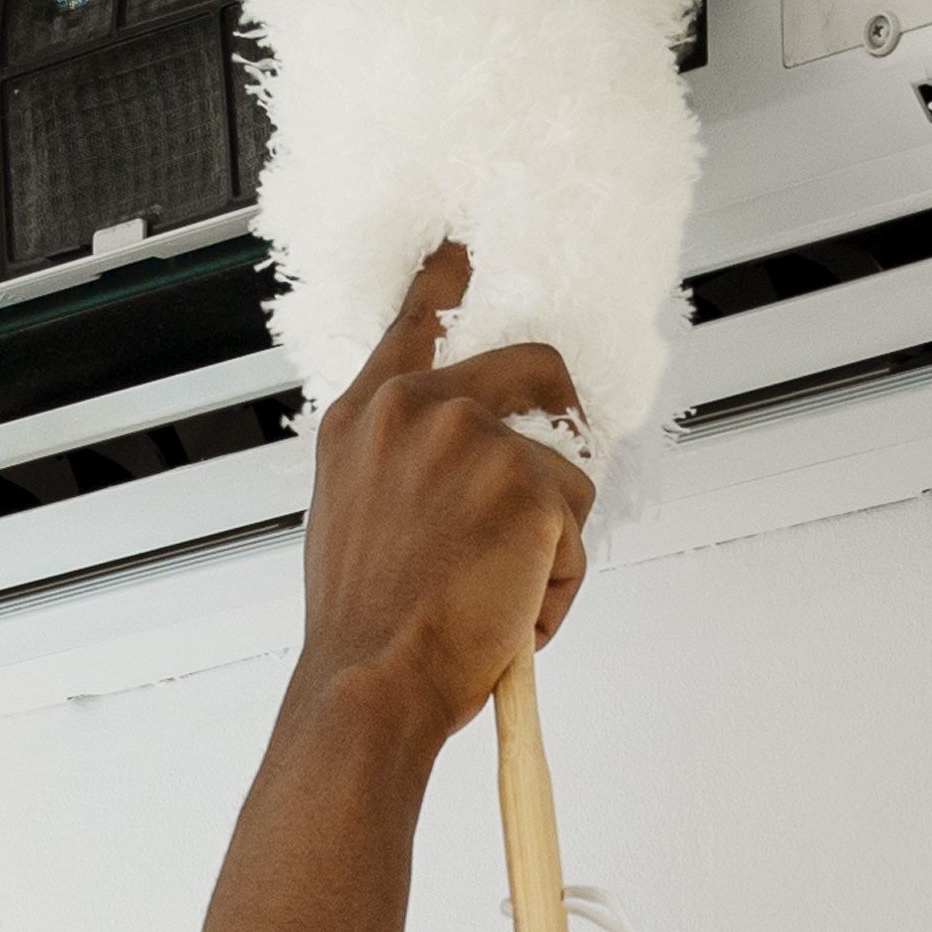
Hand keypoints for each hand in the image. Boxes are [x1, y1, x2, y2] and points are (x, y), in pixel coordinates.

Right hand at [292, 241, 593, 747]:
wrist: (370, 680)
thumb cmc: (365, 621)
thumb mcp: (354, 515)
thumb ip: (401, 464)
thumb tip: (466, 469)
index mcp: (365, 417)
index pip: (417, 318)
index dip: (449, 280)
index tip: (463, 251)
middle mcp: (416, 410)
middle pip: (537, 368)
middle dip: (560, 425)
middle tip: (547, 494)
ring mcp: (473, 439)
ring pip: (565, 472)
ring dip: (550, 539)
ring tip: (495, 593)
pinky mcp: (527, 484)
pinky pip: (576, 530)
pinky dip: (557, 582)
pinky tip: (508, 611)